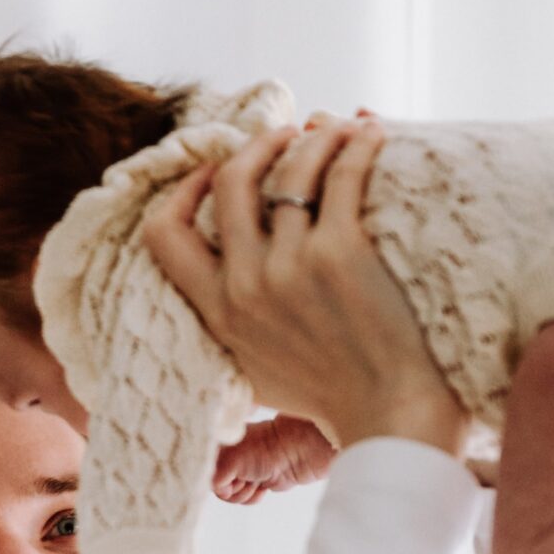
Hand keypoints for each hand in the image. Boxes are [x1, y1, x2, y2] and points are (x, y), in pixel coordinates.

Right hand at [143, 118, 469, 457]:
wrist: (390, 422)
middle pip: (231, 181)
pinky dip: (358, 144)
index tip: (215, 172)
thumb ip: (232, 324)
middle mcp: (245, 286)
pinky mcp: (342, 253)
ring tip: (340, 131)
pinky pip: (343, 174)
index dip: (185, 190)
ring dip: (316, 136)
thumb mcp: (256, 370)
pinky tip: (373, 136)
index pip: (164, 234)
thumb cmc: (334, 399)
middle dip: (258, 144)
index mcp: (218, 313)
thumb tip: (226, 279)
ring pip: (291, 167)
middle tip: (287, 136)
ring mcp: (292, 267)